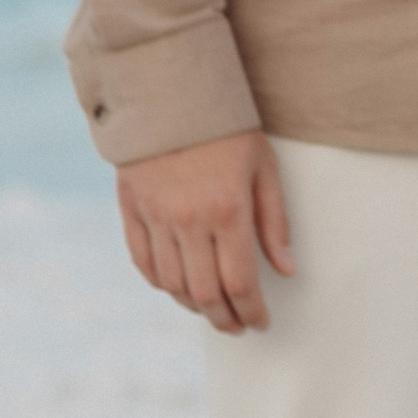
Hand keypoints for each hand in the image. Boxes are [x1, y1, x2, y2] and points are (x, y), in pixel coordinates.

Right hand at [116, 129, 294, 333]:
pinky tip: (178, 287)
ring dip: (193, 306)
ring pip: (172, 284)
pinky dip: (161, 284)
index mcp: (228, 210)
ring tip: (212, 309)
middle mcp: (188, 220)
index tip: (261, 322)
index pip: (240, 282)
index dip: (252, 311)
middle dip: (225, 319)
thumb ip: (275, 223)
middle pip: (204, 294)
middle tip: (237, 326)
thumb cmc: (227, 129)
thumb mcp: (264, 169)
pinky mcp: (130, 208)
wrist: (169, 91)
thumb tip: (286, 270)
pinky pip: (143, 262)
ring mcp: (155, 216)